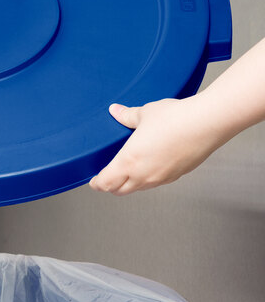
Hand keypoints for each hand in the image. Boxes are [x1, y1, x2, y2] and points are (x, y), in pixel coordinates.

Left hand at [89, 97, 226, 194]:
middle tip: (106, 178)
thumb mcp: (144, 113)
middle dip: (110, 186)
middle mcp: (143, 175)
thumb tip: (115, 111)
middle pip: (120, 190)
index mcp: (129, 161)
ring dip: (128, 184)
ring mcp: (161, 178)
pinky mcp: (176, 176)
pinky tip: (148, 167)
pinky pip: (155, 183)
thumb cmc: (174, 118)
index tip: (94, 181)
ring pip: (138, 188)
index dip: (97, 183)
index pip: (106, 182)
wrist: (206, 124)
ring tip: (125, 173)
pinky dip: (146, 179)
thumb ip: (127, 116)